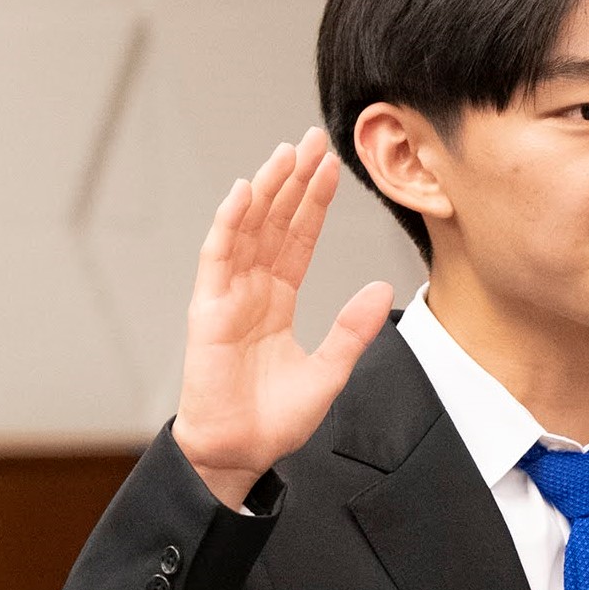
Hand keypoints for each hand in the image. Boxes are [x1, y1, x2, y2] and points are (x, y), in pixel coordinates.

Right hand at [171, 128, 394, 507]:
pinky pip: (218, 257)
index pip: (299, 238)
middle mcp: (252, 289)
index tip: (332, 166)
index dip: (315, 202)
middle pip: (275, 223)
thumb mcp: (331, 369)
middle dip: (294, 181)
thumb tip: (381, 287)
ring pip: (248, 229)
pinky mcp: (208, 310)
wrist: (240, 451)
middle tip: (312, 138)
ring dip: (266, 190)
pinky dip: (230, 223)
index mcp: (278, 299)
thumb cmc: (276, 417)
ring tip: (285, 152)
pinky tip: (245, 192)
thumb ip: (353, 328)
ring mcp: (228, 295)